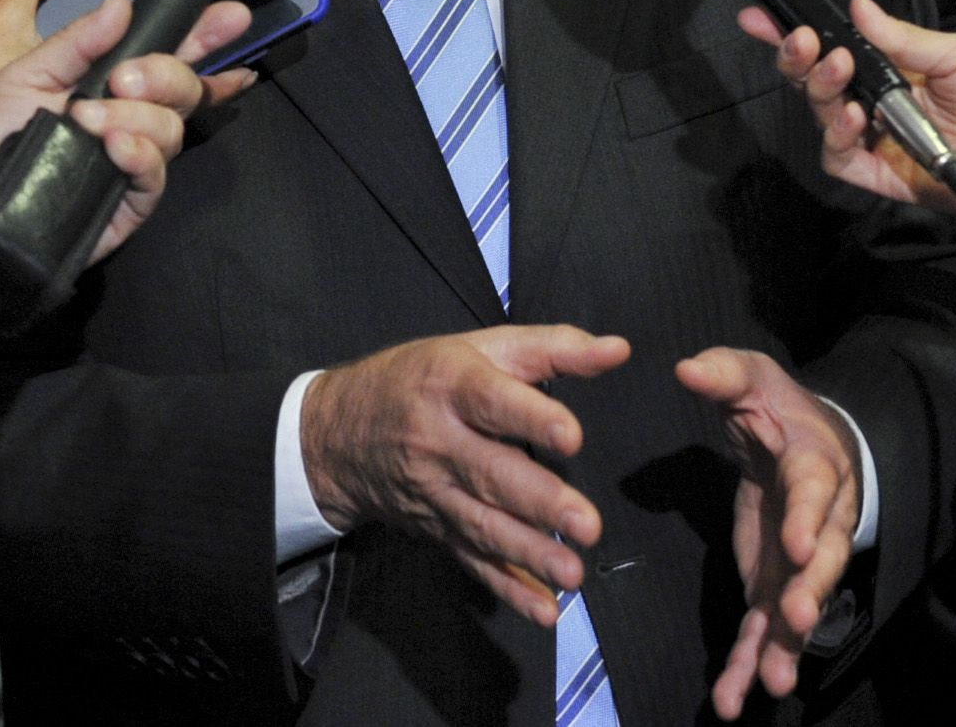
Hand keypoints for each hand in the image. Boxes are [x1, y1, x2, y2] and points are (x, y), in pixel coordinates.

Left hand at [0, 0, 257, 266]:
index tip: (231, 15)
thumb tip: (122, 3)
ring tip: (87, 120)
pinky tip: (114, 146)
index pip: (174, 51)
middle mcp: (135, 116)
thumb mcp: (27, 72)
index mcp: (115, 79)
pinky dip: (140, 155)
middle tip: (122, 78)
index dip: (207, 33)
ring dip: (136, 117)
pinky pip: (156, 176)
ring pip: (172, 129)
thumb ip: (77, 41)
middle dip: (164, 73)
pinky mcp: (129, 202)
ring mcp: (136, 159)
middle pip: (185, 87)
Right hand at [299, 325, 633, 624]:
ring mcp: (434, 493)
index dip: (531, 419)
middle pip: (490, 474)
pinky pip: (473, 562)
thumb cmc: (421, 378)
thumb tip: (619, 350)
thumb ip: (553, 347)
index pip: (491, 402)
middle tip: (587, 523)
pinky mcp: (437, 530)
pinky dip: (507, 589)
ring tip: (572, 573)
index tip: (571, 437)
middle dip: (539, 502)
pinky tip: (543, 608)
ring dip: (529, 554)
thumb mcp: (480, 348)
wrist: (337, 435)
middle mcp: (438, 442)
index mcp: (450, 385)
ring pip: (483, 526)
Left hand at [675, 346, 864, 719]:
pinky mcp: (774, 587)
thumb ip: (722, 374)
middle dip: (810, 593)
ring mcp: (798, 563)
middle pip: (821, 562)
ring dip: (784, 647)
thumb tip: (686, 369)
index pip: (813, 494)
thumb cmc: (778, 408)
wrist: (804, 441)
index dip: (806, 520)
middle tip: (796, 621)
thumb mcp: (751, 378)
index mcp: (814, 466)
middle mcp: (817, 523)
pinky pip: (766, 629)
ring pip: (798, 607)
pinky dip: (751, 663)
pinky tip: (735, 699)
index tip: (796, 546)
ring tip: (769, 684)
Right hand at [743, 0, 955, 252]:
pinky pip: (845, 161)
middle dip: (798, 57)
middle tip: (798, 37)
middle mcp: (888, 106)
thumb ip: (902, 36)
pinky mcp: (891, 177)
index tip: (764, 14)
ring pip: (824, 117)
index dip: (801, 33)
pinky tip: (850, 112)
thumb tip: (857, 6)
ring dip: (819, 87)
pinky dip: (838, 135)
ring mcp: (886, 142)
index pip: (840, 49)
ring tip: (834, 64)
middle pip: (821, 82)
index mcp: (904, 71)